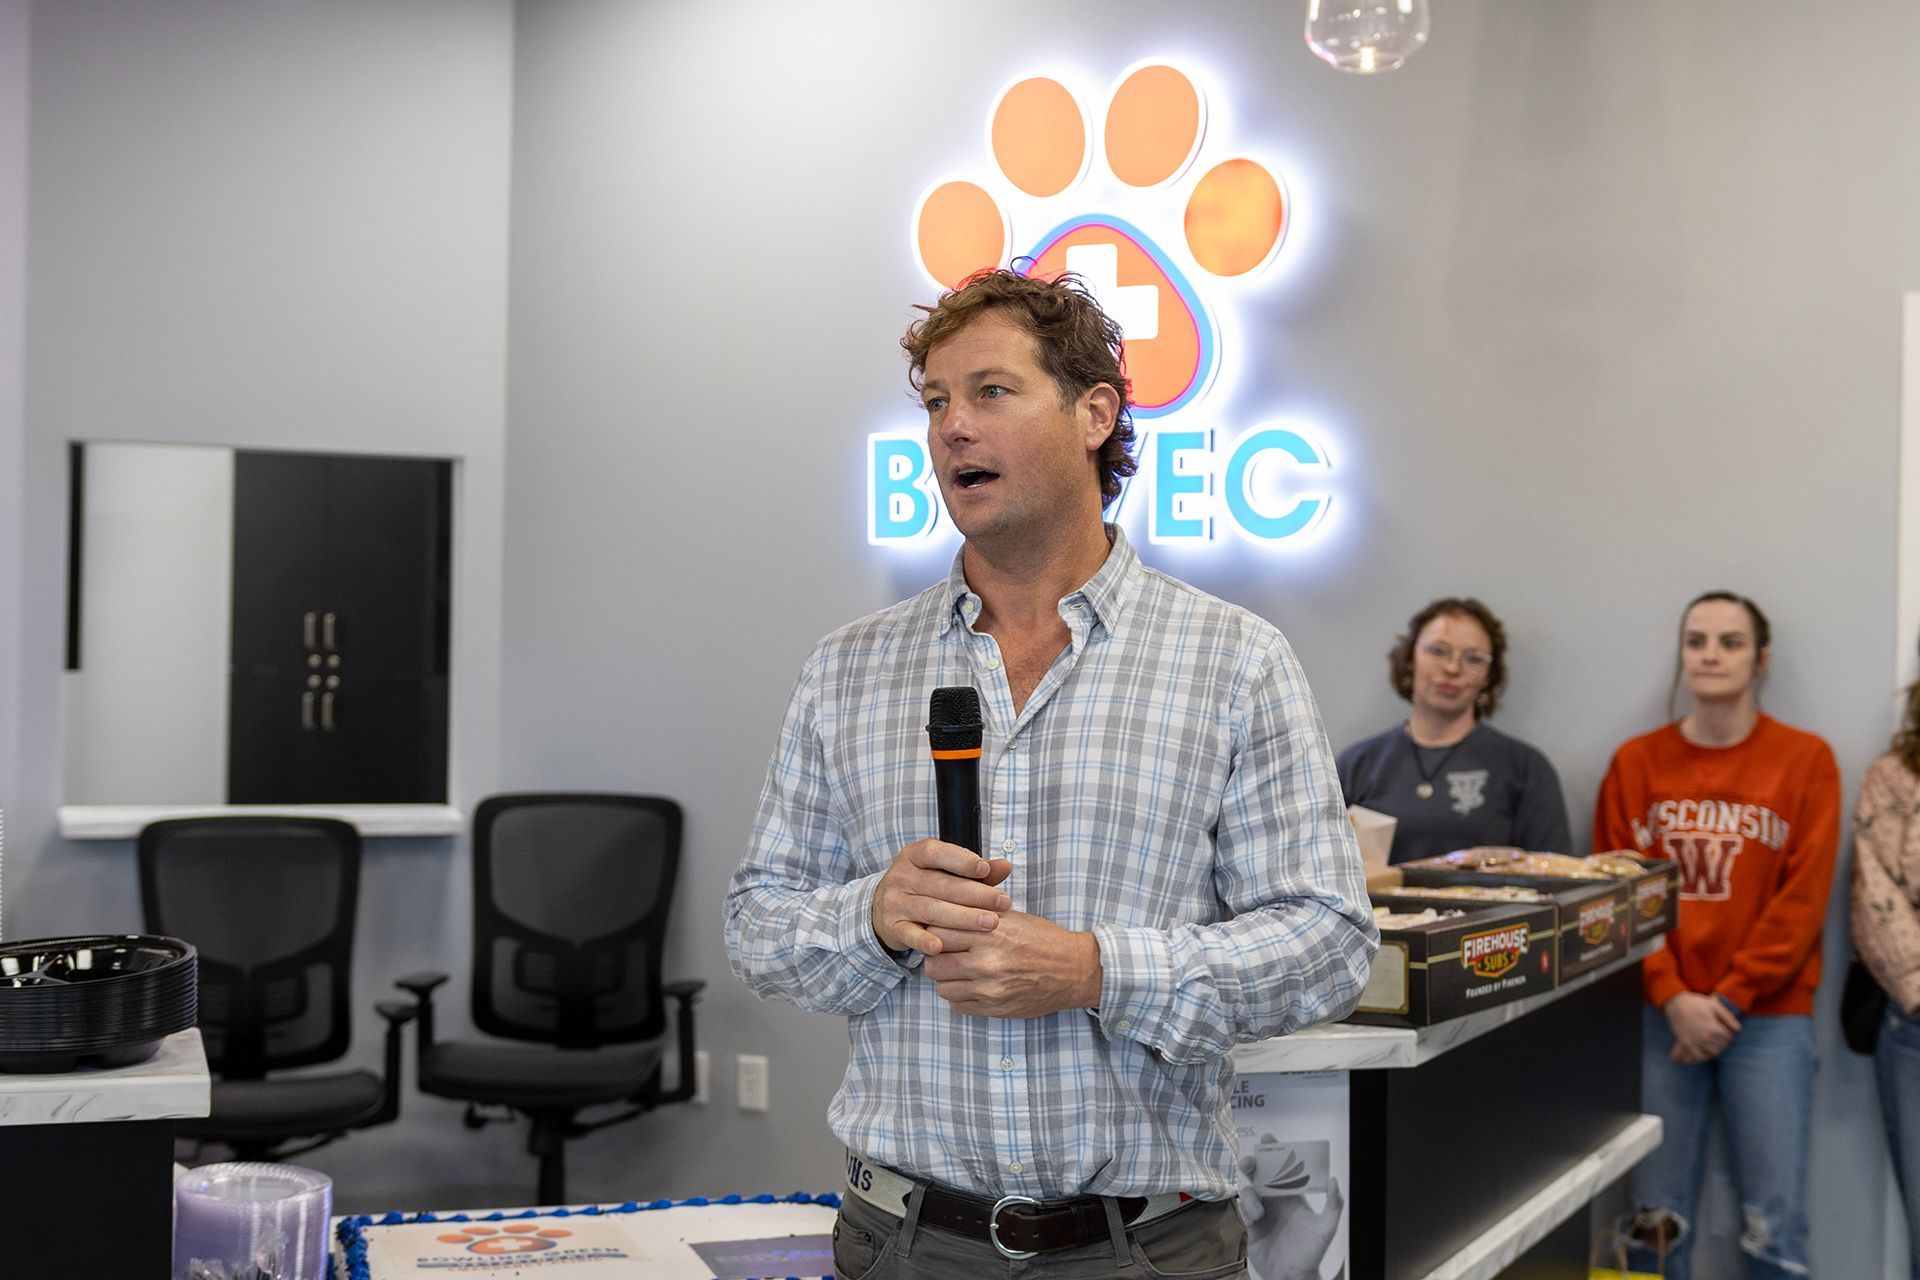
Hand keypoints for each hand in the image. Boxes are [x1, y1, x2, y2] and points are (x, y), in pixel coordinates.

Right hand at [870, 839, 1012, 954]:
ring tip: (990, 923)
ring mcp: (894, 902)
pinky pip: (910, 934)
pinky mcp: (892, 926)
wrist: (885, 906)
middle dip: (975, 894)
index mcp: (914, 855)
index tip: (985, 870)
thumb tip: (1005, 866)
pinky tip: (940, 947)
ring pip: (931, 909)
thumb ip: (975, 871)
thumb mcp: (945, 871)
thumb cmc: (926, 886)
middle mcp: (901, 876)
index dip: (961, 860)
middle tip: (1003, 902)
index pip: (936, 853)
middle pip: (940, 884)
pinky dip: (924, 941)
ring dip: (963, 918)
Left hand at [923, 910, 1100, 1016]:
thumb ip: (978, 911)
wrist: (1075, 970)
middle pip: (934, 962)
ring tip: (959, 968)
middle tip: (946, 951)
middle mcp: (987, 961)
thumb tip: (945, 904)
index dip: (935, 929)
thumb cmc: (1043, 938)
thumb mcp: (1012, 915)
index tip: (940, 929)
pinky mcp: (994, 1008)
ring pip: (942, 986)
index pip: (939, 931)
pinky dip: (959, 995)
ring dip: (947, 978)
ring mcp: (990, 988)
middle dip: (936, 956)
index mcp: (991, 931)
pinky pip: (957, 1005)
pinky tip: (971, 984)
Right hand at [1237, 1157, 1344, 1279]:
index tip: (1268, 1139)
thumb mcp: (1327, 1229)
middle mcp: (1277, 1202)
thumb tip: (1334, 1180)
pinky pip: (1243, 1209)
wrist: (1292, 1277)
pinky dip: (1246, 1209)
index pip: (1283, 1169)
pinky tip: (1255, 1219)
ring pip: (1249, 1191)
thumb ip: (1334, 1205)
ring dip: (1250, 1195)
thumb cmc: (1312, 1254)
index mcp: (1294, 1198)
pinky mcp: (1252, 1225)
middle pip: (1261, 1174)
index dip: (1275, 1153)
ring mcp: (1264, 1212)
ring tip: (1258, 1213)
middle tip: (1250, 1163)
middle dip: (1253, 1164)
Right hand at [1664, 991, 1740, 1062]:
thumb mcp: (1714, 1005)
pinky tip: (1707, 1051)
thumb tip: (1738, 1029)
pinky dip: (1705, 1056)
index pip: (1729, 1038)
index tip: (1726, 1030)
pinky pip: (1699, 1056)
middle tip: (1721, 1036)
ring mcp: (1696, 1041)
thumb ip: (1728, 1017)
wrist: (1677, 1004)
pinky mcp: (1687, 1043)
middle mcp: (1705, 1037)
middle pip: (1722, 1046)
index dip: (1729, 1033)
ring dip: (1717, 1048)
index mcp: (1713, 1027)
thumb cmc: (1696, 1003)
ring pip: (1713, 1053)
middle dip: (1724, 1041)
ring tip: (1715, 1042)